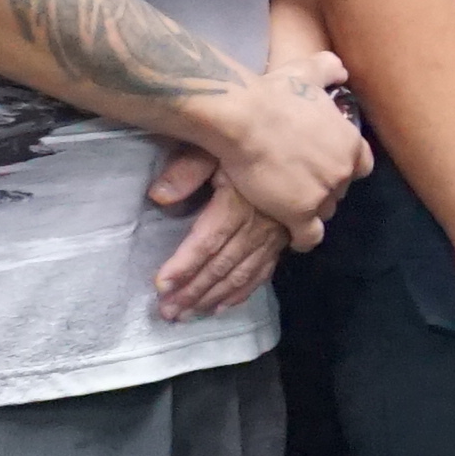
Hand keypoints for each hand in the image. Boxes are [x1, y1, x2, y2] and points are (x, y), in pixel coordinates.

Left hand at [142, 147, 293, 320]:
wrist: (296, 140)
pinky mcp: (281, 240)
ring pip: (240, 275)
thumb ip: (188, 170)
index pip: (206, 242)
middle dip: (192, 292)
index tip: (160, 286)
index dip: (183, 265)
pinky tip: (222, 306)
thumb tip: (158, 196)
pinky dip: (241, 293)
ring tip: (187, 315)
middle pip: (221, 265)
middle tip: (168, 313)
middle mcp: (257, 226)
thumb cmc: (249, 141)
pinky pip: (262, 273)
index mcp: (237, 204)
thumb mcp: (215, 147)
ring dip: (212, 297)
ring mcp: (272, 236)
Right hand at [216, 63, 368, 231]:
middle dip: (324, 186)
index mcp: (350, 142)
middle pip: (340, 189)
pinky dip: (303, 239)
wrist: (244, 118)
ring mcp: (323, 194)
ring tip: (290, 204)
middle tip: (300, 182)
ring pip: (325, 211)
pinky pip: (309, 237)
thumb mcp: (307, 71)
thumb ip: (329, 69)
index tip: (326, 165)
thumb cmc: (273, 93)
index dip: (344, 166)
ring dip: (312, 208)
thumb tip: (342, 70)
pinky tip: (293, 236)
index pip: (361, 165)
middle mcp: (343, 171)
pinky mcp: (300, 214)